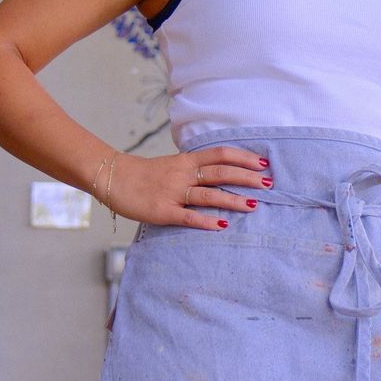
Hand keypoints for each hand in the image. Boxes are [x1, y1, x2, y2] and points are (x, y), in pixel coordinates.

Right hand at [94, 147, 270, 229]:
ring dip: (233, 200)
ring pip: (208, 195)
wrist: (112, 177)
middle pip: (221, 172)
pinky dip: (206, 221)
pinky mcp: (162, 212)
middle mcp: (183, 174)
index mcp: (186, 161)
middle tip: (268, 184)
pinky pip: (188, 217)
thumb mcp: (173, 164)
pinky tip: (223, 225)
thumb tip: (222, 171)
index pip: (221, 154)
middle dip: (247, 178)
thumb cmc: (145, 174)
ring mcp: (173, 193)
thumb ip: (195, 167)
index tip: (264, 163)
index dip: (244, 158)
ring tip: (254, 205)